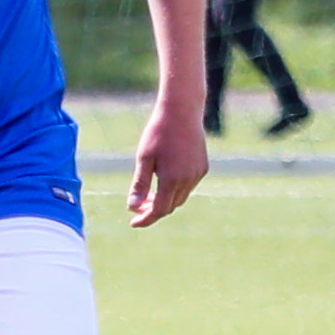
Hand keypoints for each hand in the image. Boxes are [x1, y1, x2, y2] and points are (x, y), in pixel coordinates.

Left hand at [128, 106, 208, 225]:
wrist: (182, 111)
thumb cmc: (159, 132)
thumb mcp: (144, 158)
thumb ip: (139, 184)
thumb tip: (132, 206)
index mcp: (172, 180)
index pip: (158, 210)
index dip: (145, 219)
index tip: (133, 223)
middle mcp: (188, 180)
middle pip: (170, 207)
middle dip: (153, 211)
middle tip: (137, 207)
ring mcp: (198, 174)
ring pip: (180, 198)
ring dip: (165, 201)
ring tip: (148, 196)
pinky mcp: (203, 167)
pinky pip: (188, 187)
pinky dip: (175, 191)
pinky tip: (164, 182)